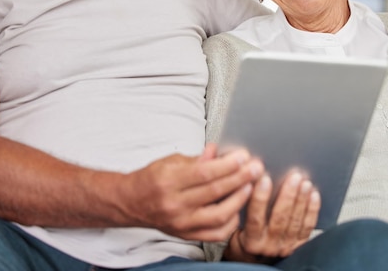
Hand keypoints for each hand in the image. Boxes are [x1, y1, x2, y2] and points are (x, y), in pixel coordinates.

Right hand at [120, 143, 263, 241]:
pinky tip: (239, 208)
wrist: (131, 203)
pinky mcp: (186, 235)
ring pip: (219, 215)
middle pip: (214, 191)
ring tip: (251, 186)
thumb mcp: (171, 161)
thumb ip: (198, 159)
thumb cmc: (152, 178)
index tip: (244, 156)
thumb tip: (219, 152)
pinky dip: (231, 221)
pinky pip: (215, 233)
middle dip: (240, 178)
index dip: (227, 165)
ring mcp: (181, 223)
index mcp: (168, 181)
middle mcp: (174, 204)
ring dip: (239, 199)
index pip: (204, 173)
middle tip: (256, 168)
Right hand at [225, 170, 320, 262]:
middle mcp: (270, 246)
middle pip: (280, 218)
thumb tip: (250, 182)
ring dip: (302, 200)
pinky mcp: (299, 246)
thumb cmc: (245, 238)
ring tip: (305, 183)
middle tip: (294, 177)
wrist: (256, 260)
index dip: (260, 198)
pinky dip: (312, 210)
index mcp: (252, 242)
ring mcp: (286, 247)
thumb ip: (244, 209)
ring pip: (295, 221)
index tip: (265, 179)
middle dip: (288, 195)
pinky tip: (313, 196)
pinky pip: (307, 227)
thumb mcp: (237, 227)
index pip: (255, 219)